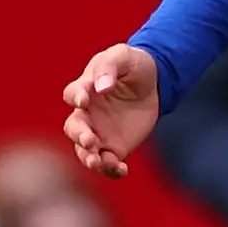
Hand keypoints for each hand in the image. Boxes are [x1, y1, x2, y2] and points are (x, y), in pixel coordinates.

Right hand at [60, 44, 160, 179]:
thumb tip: (101, 87)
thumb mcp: (122, 56)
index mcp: (85, 89)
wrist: (155, 83)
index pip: (72, 94)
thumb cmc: (132, 65)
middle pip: (74, 128)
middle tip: (89, 140)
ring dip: (89, 159)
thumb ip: (109, 68)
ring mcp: (99, 134)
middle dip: (79, 136)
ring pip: (85, 151)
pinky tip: (122, 169)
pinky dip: (111, 170)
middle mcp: (87, 115)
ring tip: (99, 162)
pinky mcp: (115, 148)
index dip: (75, 97)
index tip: (83, 100)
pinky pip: (108, 163)